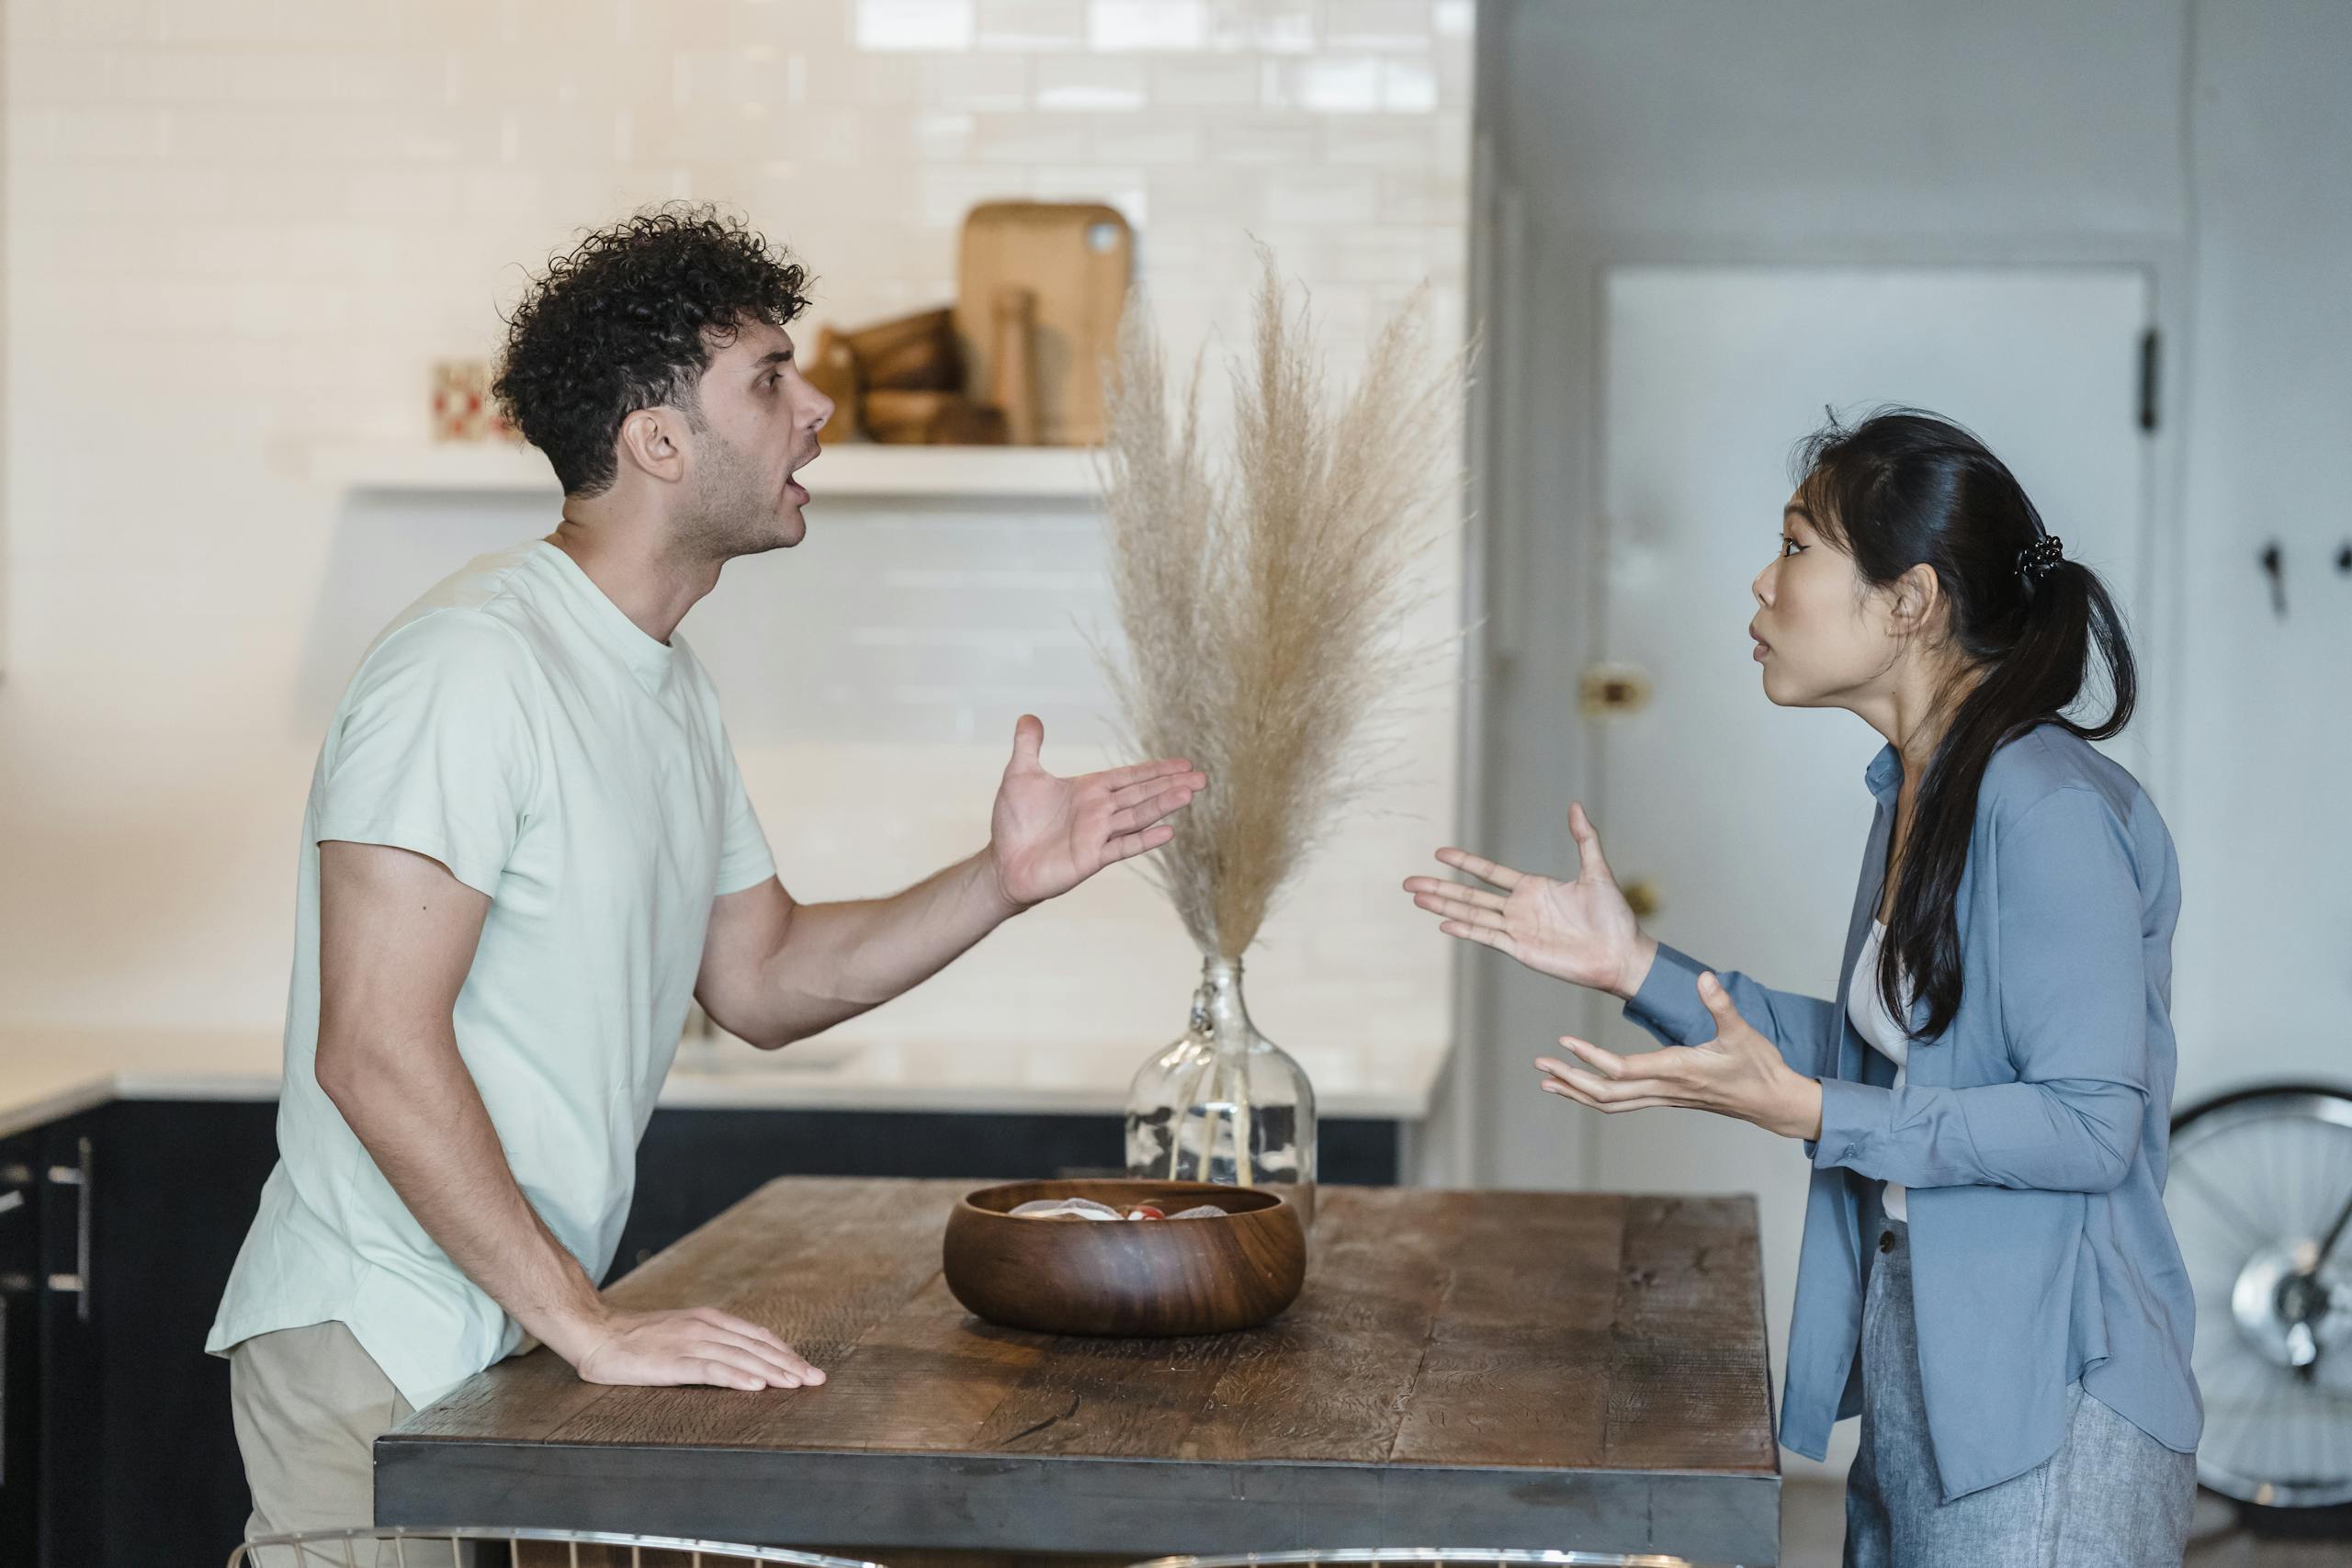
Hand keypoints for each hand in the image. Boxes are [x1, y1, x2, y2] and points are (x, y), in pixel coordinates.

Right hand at [559, 1304, 824, 1391]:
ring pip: (740, 1357)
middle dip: (788, 1363)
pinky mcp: (673, 1361)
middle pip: (756, 1346)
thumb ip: (708, 1342)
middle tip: (815, 1380)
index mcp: (708, 1319)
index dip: (784, 1352)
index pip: (757, 1336)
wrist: (596, 1333)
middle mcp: (704, 1327)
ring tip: (795, 1384)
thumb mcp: (680, 1333)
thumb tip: (740, 1360)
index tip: (806, 1368)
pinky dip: (737, 1377)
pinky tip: (756, 1386)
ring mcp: (689, 1342)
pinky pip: (711, 1369)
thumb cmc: (636, 1339)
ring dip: (771, 1372)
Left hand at [986, 714, 1205, 907]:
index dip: (1156, 769)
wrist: (1004, 863)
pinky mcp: (1091, 857)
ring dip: (1163, 805)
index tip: (1184, 763)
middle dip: (1171, 784)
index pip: (1130, 776)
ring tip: (1190, 794)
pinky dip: (1145, 839)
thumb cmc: (1014, 823)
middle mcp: (1099, 811)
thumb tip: (1029, 715)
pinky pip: (1123, 846)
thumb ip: (1028, 746)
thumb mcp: (1019, 775)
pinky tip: (1168, 832)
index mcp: (1089, 789)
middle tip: (1202, 777)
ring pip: (1138, 816)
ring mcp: (1098, 834)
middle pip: (1142, 793)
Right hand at [1403, 803, 1656, 998]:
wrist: (1621, 953)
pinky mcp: (1521, 950)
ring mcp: (1518, 930)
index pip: (1489, 873)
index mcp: (1533, 888)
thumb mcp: (1597, 870)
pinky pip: (1487, 937)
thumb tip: (1575, 805)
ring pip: (1471, 915)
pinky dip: (1465, 930)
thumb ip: (1584, 838)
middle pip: (1470, 895)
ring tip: (1416, 899)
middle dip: (1439, 887)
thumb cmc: (1613, 916)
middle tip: (1409, 882)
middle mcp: (1520, 909)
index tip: (1440, 852)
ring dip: (1443, 907)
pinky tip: (1443, 924)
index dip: (1465, 862)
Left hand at [1534, 971, 1823, 1139]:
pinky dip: (1597, 1097)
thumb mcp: (1742, 1031)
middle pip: (1606, 1093)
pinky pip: (1623, 1103)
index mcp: (1677, 1070)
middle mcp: (1664, 1089)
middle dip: (1570, 1079)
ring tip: (1548, 1082)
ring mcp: (1663, 1097)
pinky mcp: (1666, 1098)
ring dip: (1577, 1092)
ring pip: (1611, 1103)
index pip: (1623, 1069)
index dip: (1592, 1058)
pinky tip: (1581, 1089)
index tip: (1565, 1043)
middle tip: (1539, 1066)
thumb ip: (1720, 1004)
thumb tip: (1705, 978)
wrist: (1772, 1101)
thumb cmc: (1758, 1066)